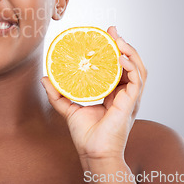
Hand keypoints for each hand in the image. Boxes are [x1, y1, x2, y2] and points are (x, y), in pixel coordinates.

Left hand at [41, 26, 147, 161]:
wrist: (93, 152)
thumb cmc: (85, 135)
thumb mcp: (68, 108)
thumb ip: (57, 93)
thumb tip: (44, 78)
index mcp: (113, 94)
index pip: (117, 67)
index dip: (114, 51)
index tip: (105, 35)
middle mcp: (124, 94)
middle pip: (130, 64)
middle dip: (123, 45)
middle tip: (111, 31)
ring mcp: (130, 99)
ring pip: (138, 69)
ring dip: (130, 52)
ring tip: (118, 40)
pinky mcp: (131, 104)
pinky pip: (137, 81)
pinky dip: (132, 67)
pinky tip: (121, 57)